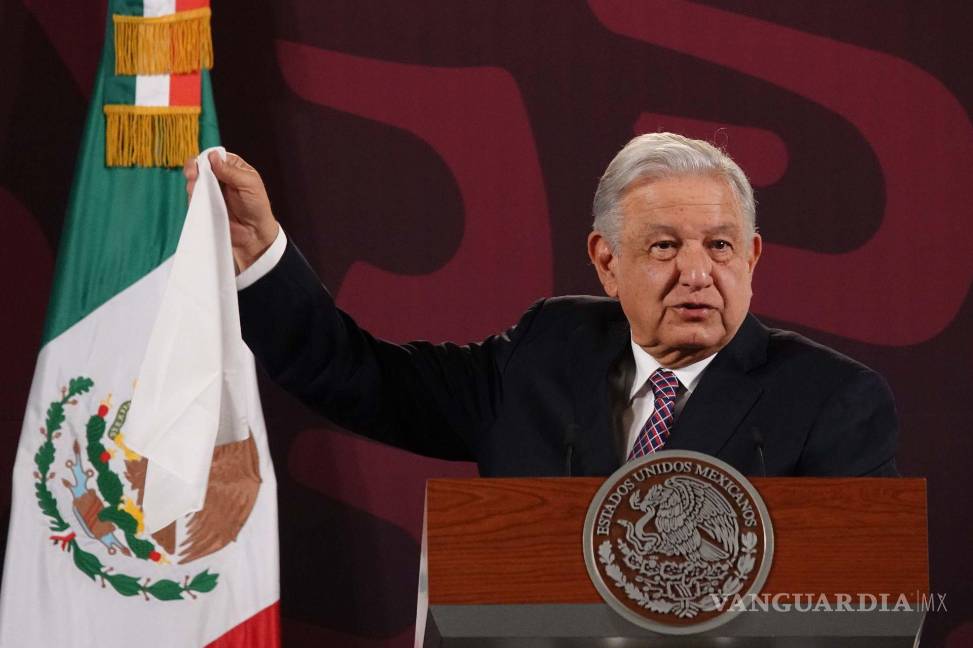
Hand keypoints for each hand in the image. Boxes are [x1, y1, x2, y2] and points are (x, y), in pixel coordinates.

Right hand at [183, 152, 279, 271]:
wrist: (254, 233)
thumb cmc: (257, 207)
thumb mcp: (249, 184)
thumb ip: (231, 171)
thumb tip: (213, 157)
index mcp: (232, 167)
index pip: (214, 156)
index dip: (206, 158)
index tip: (201, 165)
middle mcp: (220, 177)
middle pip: (200, 166)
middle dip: (193, 169)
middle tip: (192, 176)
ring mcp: (211, 191)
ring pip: (194, 181)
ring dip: (192, 183)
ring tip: (196, 189)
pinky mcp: (204, 204)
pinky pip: (193, 197)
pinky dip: (192, 196)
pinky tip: (196, 199)